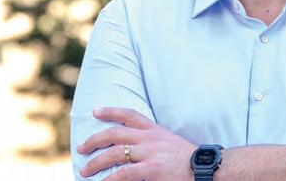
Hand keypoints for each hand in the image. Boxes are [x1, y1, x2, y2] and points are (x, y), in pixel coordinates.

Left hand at [76, 108, 195, 180]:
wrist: (205, 168)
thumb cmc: (188, 160)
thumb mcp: (170, 143)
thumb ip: (153, 142)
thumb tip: (134, 148)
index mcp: (155, 130)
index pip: (130, 114)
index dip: (111, 111)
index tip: (96, 111)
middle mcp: (150, 138)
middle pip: (115, 133)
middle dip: (94, 140)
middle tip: (80, 148)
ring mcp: (149, 153)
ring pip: (114, 153)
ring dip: (95, 162)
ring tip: (85, 170)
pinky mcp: (151, 169)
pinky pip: (123, 173)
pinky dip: (109, 178)